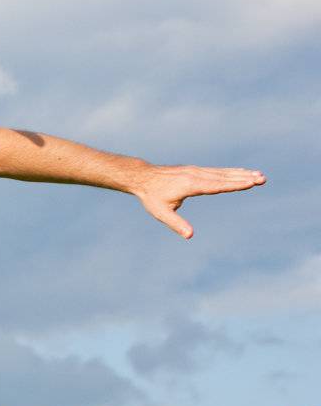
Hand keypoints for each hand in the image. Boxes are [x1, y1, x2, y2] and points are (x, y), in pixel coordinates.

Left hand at [132, 164, 265, 238]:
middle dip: (244, 178)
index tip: (250, 183)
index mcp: (191, 184)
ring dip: (242, 174)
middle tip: (263, 179)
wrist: (143, 177)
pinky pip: (217, 171)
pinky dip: (231, 171)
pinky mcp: (195, 170)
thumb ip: (176, 224)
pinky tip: (242, 171)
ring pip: (223, 172)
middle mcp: (196, 175)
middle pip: (224, 177)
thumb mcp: (161, 212)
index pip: (217, 185)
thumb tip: (189, 236)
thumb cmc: (152, 197)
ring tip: (259, 175)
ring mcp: (196, 171)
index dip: (234, 184)